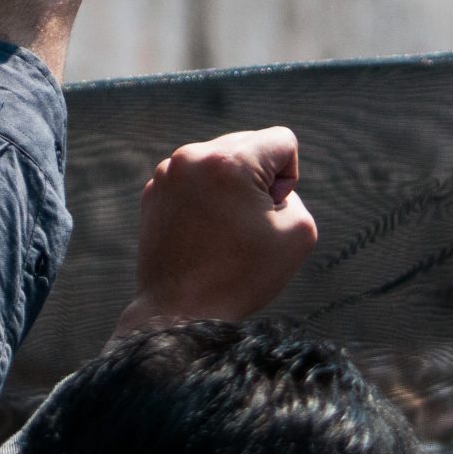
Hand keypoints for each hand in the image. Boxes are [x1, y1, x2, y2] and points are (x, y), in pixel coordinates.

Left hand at [115, 126, 318, 335]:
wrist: (181, 312)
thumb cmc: (241, 276)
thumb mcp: (299, 233)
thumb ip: (294, 195)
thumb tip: (265, 186)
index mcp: (229, 160)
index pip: (282, 141)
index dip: (289, 179)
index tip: (270, 211)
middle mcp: (193, 156)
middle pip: (249, 145)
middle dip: (258, 179)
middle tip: (247, 223)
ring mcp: (168, 173)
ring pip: (220, 161)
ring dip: (231, 187)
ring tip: (224, 230)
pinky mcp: (153, 192)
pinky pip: (194, 180)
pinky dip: (205, 199)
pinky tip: (204, 233)